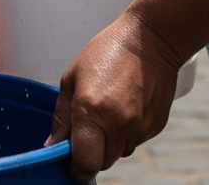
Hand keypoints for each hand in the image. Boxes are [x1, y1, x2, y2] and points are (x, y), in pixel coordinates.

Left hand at [46, 11, 179, 182]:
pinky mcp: (156, 127)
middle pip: (101, 163)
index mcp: (91, 111)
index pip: (84, 164)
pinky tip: (124, 106)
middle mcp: (118, 124)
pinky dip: (126, 133)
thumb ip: (61, 117)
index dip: (75, 168)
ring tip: (108, 110)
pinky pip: (134, 142)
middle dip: (90, 153)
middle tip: (87, 127)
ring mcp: (140, 128)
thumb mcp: (72, 78)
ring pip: (118, 154)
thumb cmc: (107, 51)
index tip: (69, 161)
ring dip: (109, 143)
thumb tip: (52, 146)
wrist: (151, 40)